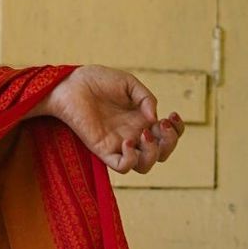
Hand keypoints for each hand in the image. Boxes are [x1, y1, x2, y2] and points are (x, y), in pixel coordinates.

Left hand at [33, 65, 184, 173]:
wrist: (70, 84)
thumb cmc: (97, 81)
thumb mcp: (128, 84)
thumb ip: (146, 98)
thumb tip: (154, 118)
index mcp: (141, 120)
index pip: (167, 136)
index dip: (177, 131)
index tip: (172, 115)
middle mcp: (133, 135)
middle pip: (161, 154)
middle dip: (169, 142)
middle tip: (161, 124)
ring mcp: (118, 144)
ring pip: (145, 166)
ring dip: (153, 152)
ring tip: (144, 133)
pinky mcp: (102, 150)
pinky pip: (122, 167)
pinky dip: (131, 159)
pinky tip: (127, 141)